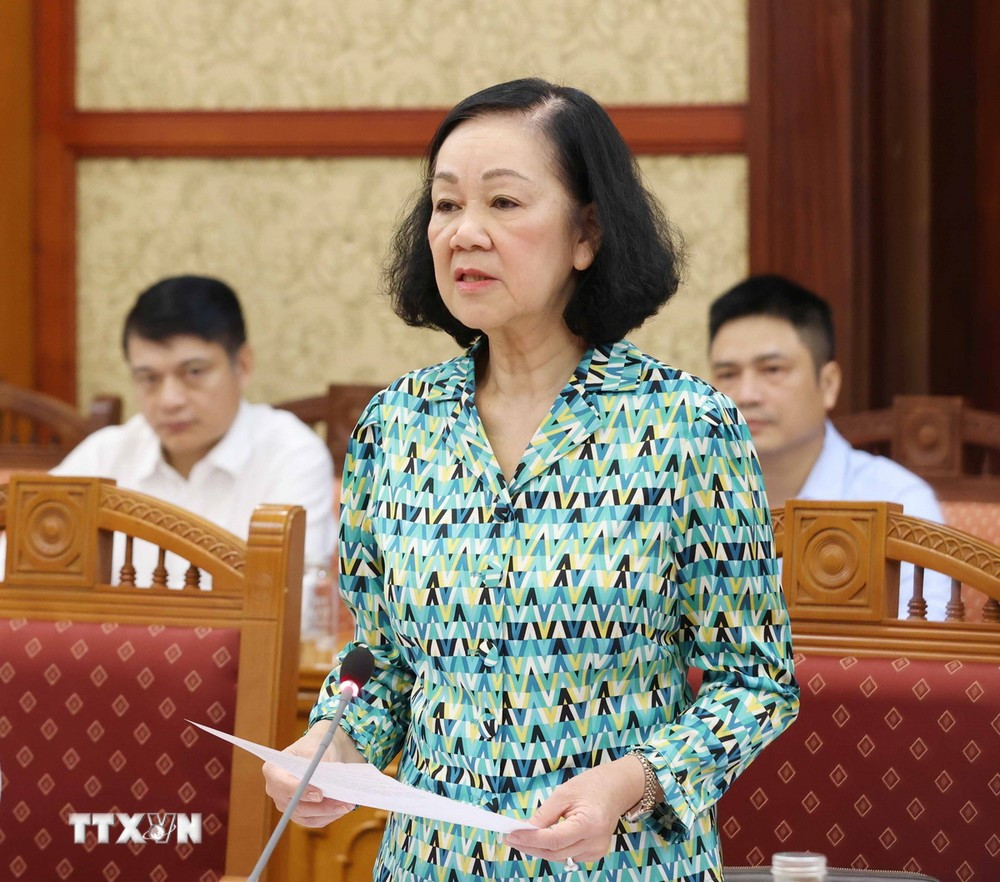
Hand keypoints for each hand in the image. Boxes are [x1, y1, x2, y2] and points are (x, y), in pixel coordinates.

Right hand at [262, 720, 357, 827]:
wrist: (319, 754)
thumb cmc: (314, 747)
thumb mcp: (316, 748)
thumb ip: (317, 764)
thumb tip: (325, 782)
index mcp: (273, 769)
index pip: (282, 784)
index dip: (299, 790)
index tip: (319, 794)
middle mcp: (275, 791)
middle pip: (295, 805)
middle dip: (321, 805)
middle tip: (341, 802)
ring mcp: (286, 805)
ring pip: (306, 816)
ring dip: (328, 812)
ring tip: (348, 805)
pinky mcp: (298, 814)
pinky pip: (313, 820)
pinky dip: (329, 816)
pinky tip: (342, 808)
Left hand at [504, 755, 645, 865]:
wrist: (617, 789)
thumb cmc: (592, 786)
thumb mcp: (564, 793)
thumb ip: (544, 814)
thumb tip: (524, 829)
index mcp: (589, 824)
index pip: (554, 840)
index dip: (530, 839)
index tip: (511, 835)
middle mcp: (595, 843)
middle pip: (555, 852)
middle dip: (530, 846)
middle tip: (510, 838)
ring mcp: (597, 851)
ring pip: (559, 857)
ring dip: (539, 849)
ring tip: (521, 838)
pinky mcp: (595, 853)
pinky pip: (568, 856)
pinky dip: (552, 849)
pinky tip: (541, 840)